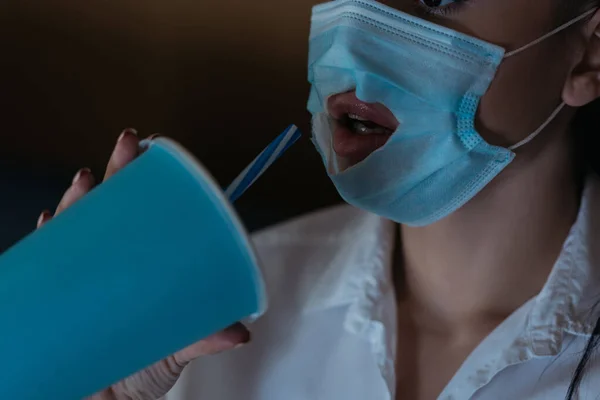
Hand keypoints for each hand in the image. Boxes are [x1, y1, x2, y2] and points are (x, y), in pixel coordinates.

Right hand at [37, 129, 250, 399]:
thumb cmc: (142, 368)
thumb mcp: (175, 350)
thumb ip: (203, 339)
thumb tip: (239, 332)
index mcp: (142, 267)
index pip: (144, 214)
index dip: (145, 181)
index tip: (151, 152)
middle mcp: (111, 264)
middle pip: (110, 208)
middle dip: (115, 173)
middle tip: (127, 147)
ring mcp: (82, 277)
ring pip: (75, 228)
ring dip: (77, 200)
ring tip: (86, 183)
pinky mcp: (54, 297)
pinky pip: (44, 263)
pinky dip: (45, 241)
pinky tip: (49, 224)